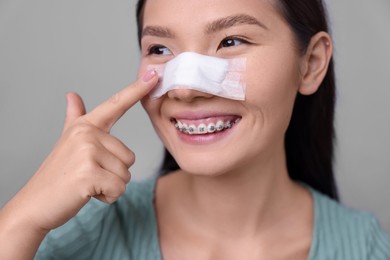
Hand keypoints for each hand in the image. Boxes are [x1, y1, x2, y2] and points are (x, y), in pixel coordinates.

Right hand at [0, 69, 157, 241]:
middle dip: (113, 174)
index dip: (136, 90)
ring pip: (125, 174)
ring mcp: (87, 152)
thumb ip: (74, 118)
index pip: (116, 104)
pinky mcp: (89, 173)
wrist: (36, 203)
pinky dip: (108, 197)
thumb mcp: (67, 141)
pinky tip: (87, 193)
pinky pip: (119, 188)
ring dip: (110, 186)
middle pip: (128, 157)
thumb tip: (72, 95)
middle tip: (88, 175)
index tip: (154, 75)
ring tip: (87, 183)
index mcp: (85, 126)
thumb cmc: (57, 174)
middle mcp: (87, 133)